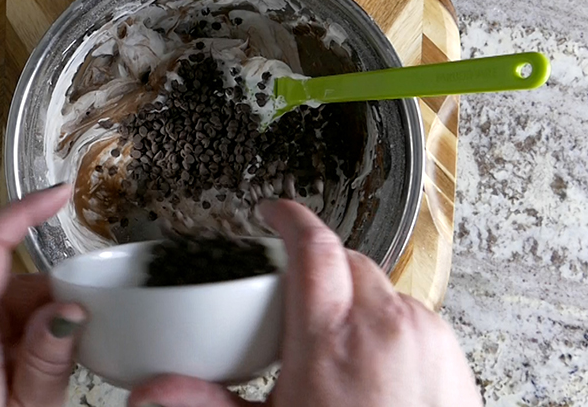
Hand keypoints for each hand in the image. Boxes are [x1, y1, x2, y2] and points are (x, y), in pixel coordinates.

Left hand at [0, 185, 85, 406]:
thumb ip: (48, 361)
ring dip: (23, 328)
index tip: (59, 194)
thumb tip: (67, 306)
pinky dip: (2, 337)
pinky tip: (8, 375)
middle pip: (1, 285)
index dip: (22, 212)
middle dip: (44, 306)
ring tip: (29, 380)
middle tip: (68, 352)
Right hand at [128, 200, 481, 406]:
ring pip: (377, 284)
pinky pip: (408, 310)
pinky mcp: (447, 350)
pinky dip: (384, 320)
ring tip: (332, 336)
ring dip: (351, 295)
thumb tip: (153, 392)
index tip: (273, 213)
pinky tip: (370, 358)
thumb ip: (208, 404)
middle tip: (294, 294)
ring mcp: (421, 335)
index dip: (289, 219)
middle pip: (344, 260)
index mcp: (331, 341)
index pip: (312, 248)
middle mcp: (382, 326)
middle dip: (316, 266)